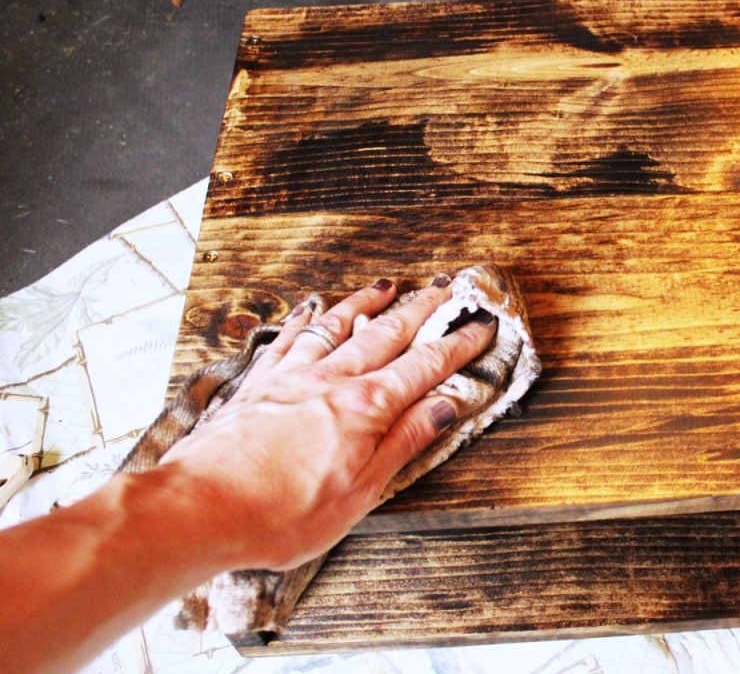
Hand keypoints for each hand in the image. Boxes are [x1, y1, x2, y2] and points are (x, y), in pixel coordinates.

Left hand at [157, 276, 495, 569]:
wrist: (198, 510)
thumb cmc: (279, 514)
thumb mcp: (360, 491)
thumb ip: (402, 443)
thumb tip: (442, 408)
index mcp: (365, 409)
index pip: (424, 367)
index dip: (457, 345)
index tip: (480, 326)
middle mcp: (330, 381)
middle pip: (386, 334)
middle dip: (421, 310)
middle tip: (445, 288)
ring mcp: (290, 378)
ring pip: (337, 326)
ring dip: (366, 303)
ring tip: (387, 285)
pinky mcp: (256, 385)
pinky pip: (287, 339)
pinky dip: (305, 319)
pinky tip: (311, 308)